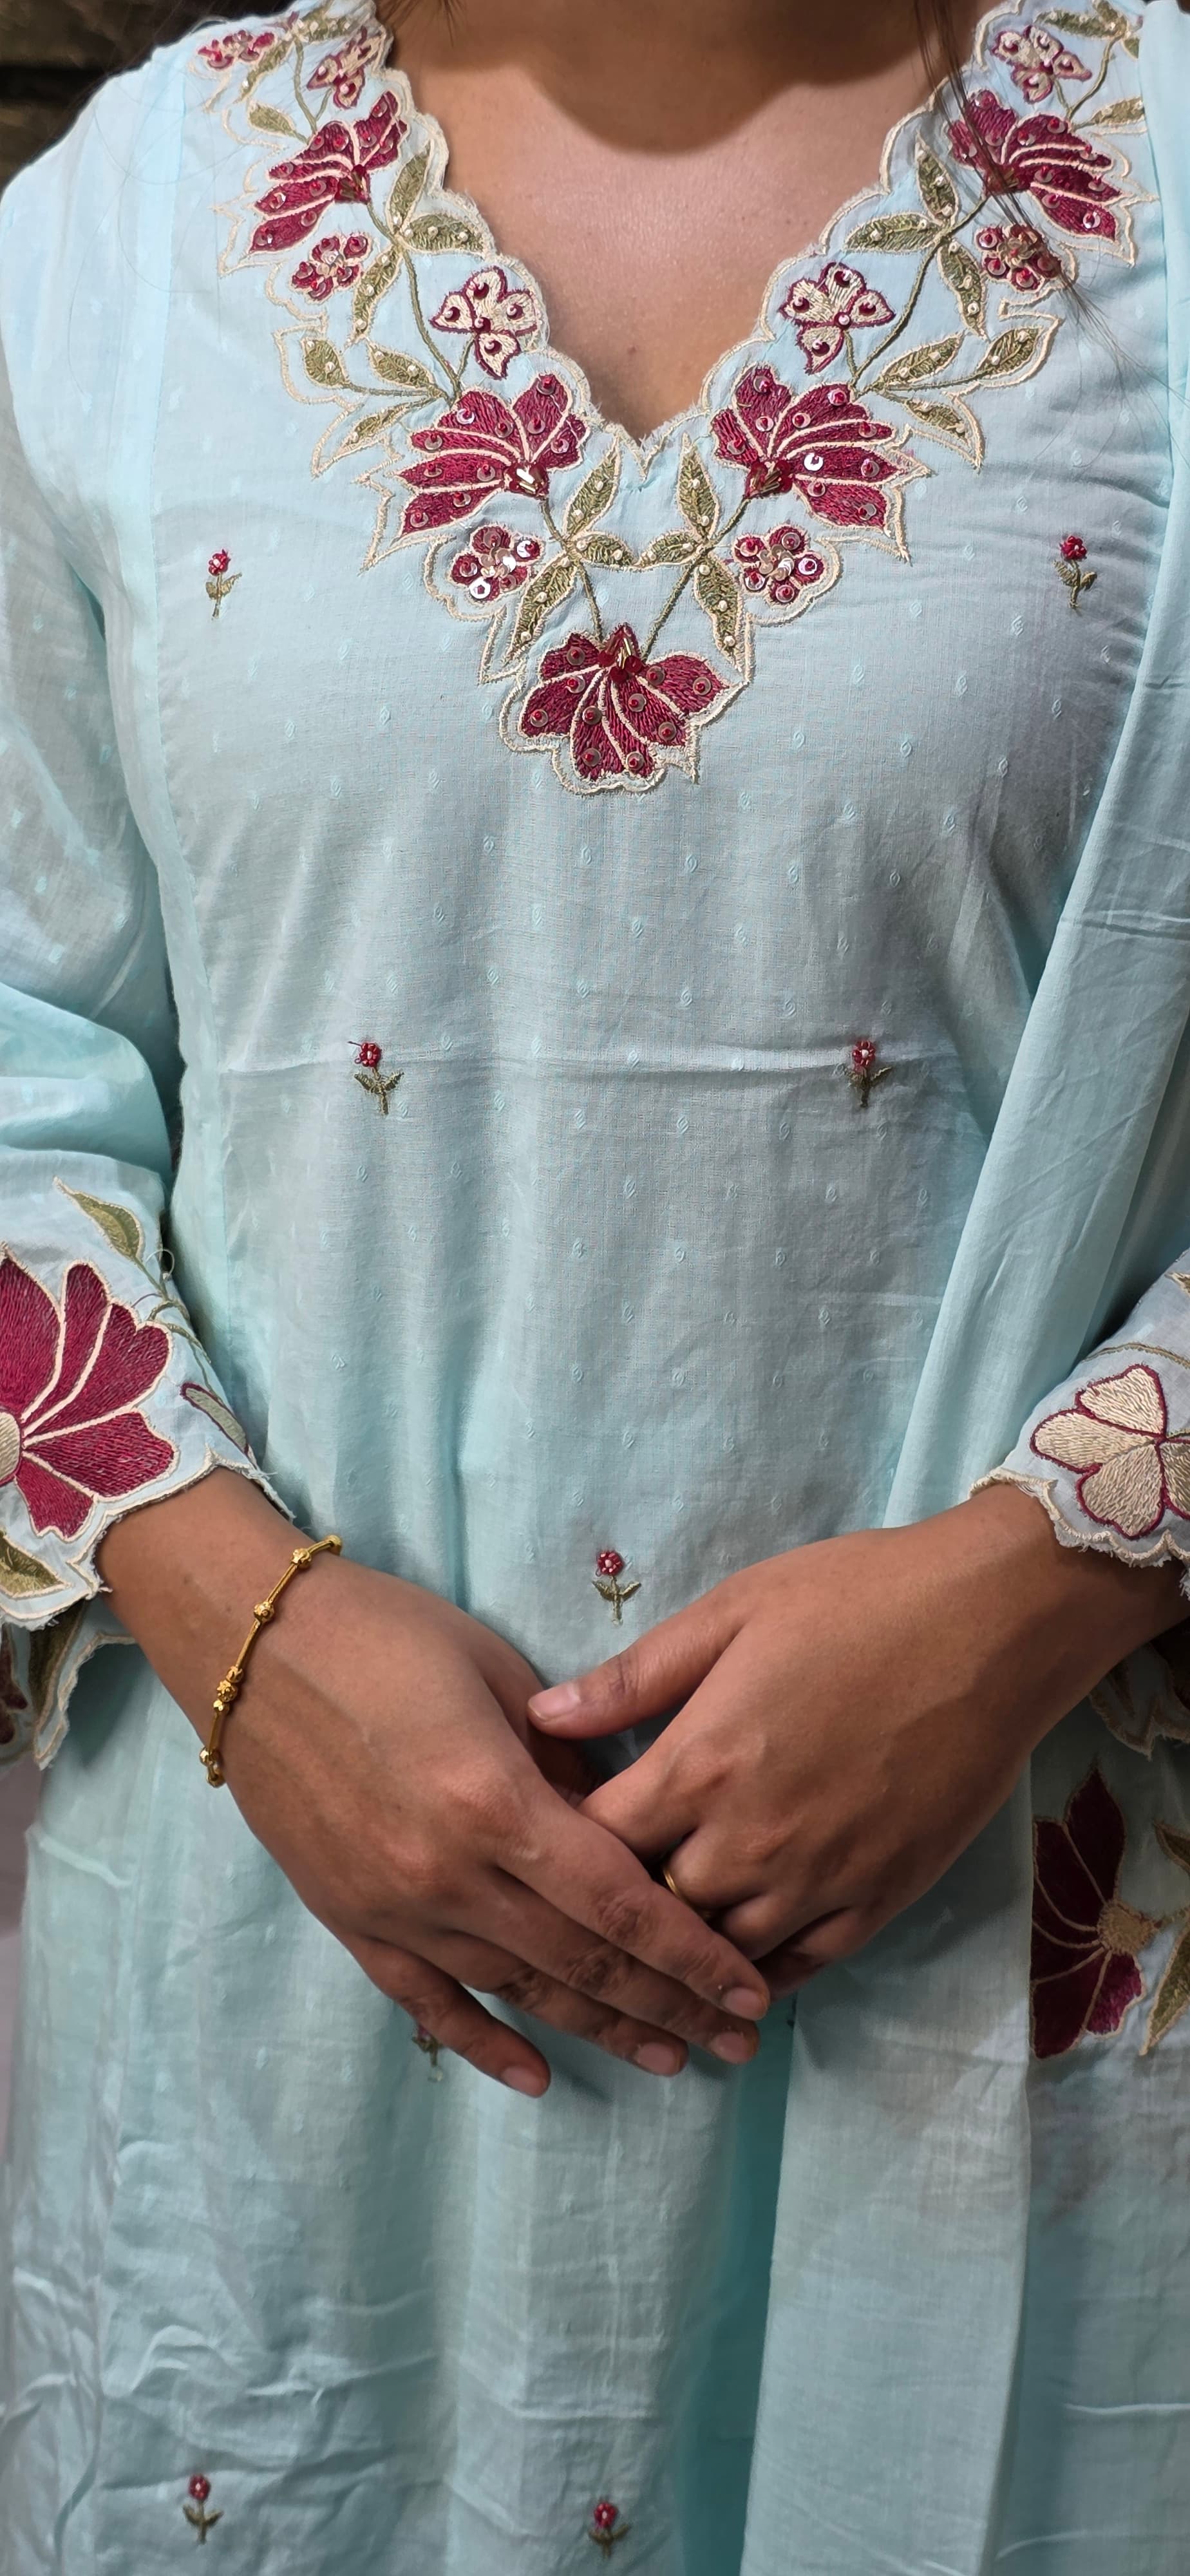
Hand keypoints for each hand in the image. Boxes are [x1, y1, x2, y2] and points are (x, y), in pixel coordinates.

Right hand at [99, 1473, 768, 2092]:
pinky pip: (428, 2004)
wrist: (254, 1644)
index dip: (694, 1956)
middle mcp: (448, 1872)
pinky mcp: (351, 1920)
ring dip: (599, 2030)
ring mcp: (395, 1907)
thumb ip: (568, 1761)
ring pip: (519, 1992)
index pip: (621, 1904)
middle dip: (671, 2006)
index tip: (751, 1989)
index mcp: (495, 1801)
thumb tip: (627, 1825)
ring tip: (670, 2055)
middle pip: (583, 1963)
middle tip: (736, 2041)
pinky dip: (485, 2045)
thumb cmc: (388, 1635)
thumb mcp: (500, 1675)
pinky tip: (537, 2077)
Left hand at [528, 1486, 1185, 1990]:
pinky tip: (733, 1968)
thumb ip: (633, 1677)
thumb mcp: (732, 1611)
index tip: (546, 1837)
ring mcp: (820, 1878)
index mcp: (702, 1764)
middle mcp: (751, 1840)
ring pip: (719, 1951)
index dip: (561, 1844)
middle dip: (615, 1904)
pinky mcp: (880, 1898)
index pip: (597, 1842)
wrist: (992, 1624)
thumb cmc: (857, 1598)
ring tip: (655, 1941)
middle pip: (649, 1909)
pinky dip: (757, 1973)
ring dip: (684, 1947)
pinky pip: (799, 1967)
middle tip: (592, 1897)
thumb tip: (539, 1718)